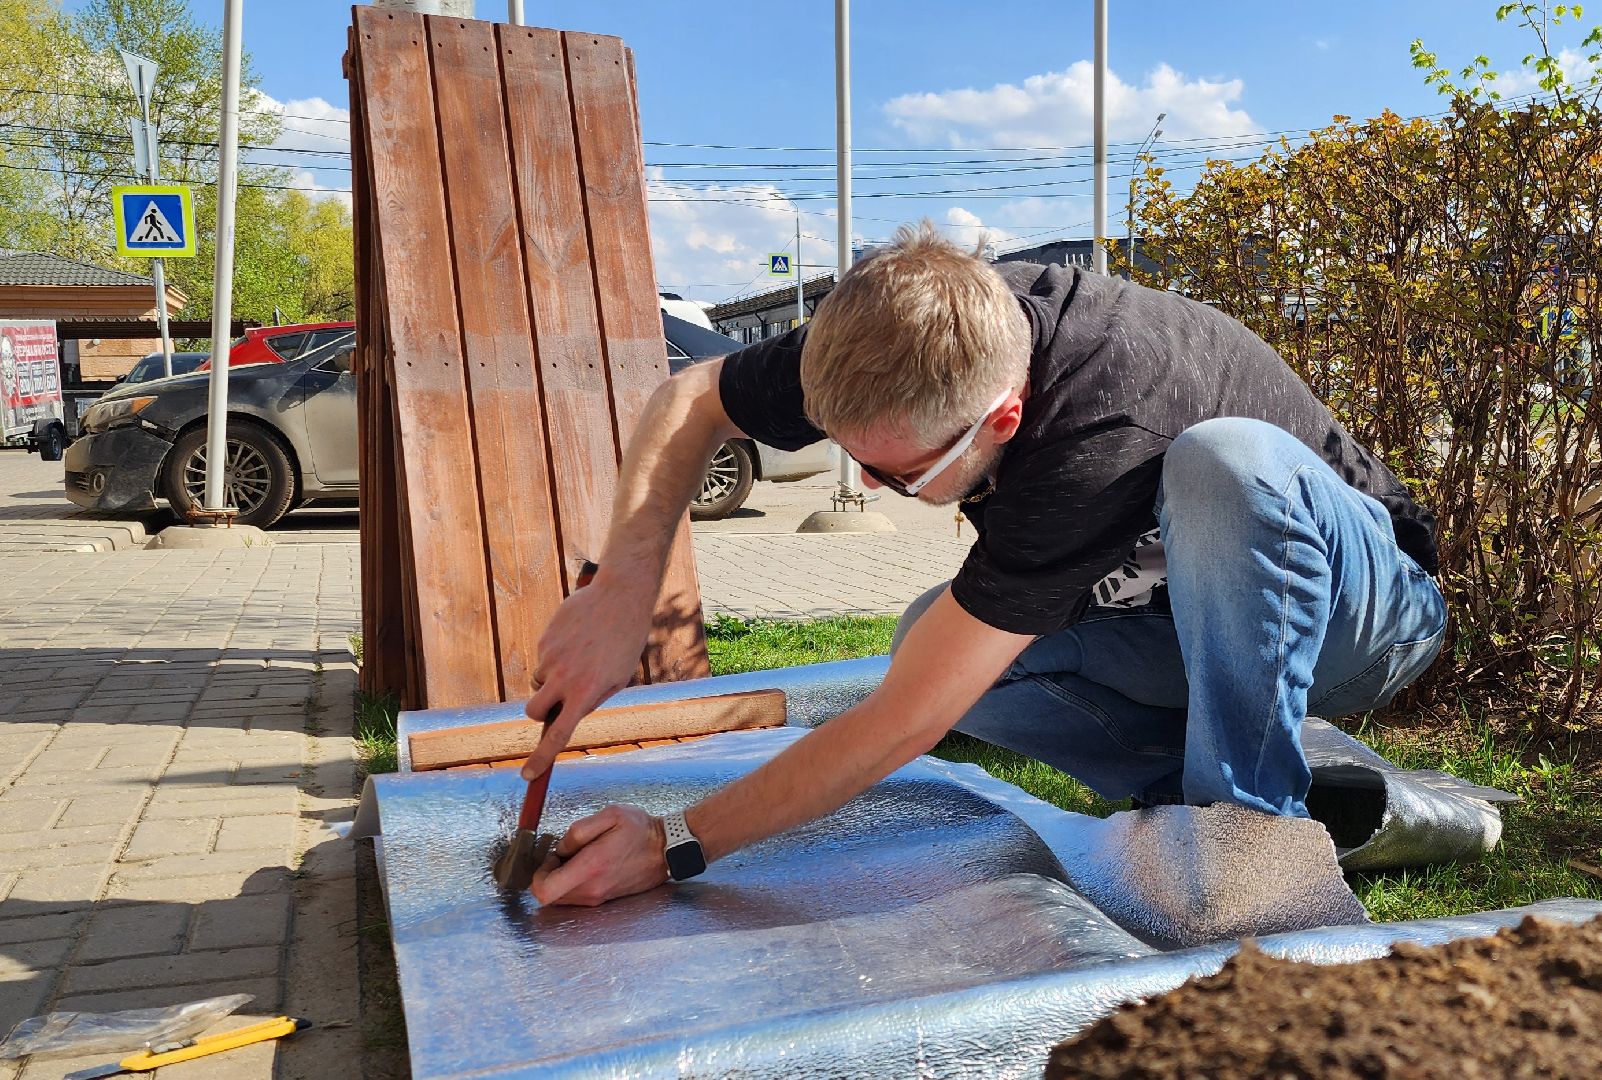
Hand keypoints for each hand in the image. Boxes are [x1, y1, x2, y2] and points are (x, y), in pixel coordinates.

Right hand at [521, 574, 653, 779]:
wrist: (620, 597)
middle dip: (538, 713)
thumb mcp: (617, 678)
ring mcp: (551, 657)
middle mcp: (564, 678)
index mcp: (586, 693)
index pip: (558, 735)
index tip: (528, 776)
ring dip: (552, 678)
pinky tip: (577, 637)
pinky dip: (555, 655)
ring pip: (539, 681)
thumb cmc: (625, 642)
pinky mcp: (544, 639)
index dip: (541, 759)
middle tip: (554, 703)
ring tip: (581, 655)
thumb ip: (590, 700)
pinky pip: (543, 657)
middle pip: (533, 712)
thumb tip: (563, 716)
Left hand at [529, 804, 669, 905]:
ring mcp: (598, 898)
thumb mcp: (610, 815)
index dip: (538, 875)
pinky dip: (573, 884)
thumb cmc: (641, 830)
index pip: (544, 891)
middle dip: (549, 875)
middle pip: (549, 896)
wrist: (667, 850)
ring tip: (579, 857)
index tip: (550, 858)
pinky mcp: (604, 899)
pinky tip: (589, 865)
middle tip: (565, 855)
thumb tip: (560, 849)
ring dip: (561, 880)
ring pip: (562, 898)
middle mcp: (592, 890)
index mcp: (590, 868)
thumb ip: (578, 830)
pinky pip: (576, 897)